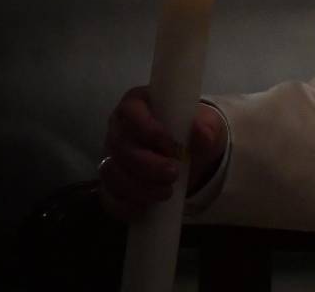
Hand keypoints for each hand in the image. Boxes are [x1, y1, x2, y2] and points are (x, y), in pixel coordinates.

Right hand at [99, 86, 227, 220]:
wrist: (191, 157)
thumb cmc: (192, 131)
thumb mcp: (206, 125)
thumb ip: (206, 128)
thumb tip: (200, 132)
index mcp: (138, 105)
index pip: (131, 110)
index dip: (147, 128)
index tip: (170, 145)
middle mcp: (119, 129)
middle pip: (120, 146)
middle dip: (147, 165)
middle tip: (173, 174)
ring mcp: (112, 157)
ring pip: (112, 173)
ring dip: (139, 187)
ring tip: (166, 192)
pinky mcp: (111, 183)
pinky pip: (108, 197)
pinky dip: (125, 206)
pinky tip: (145, 209)